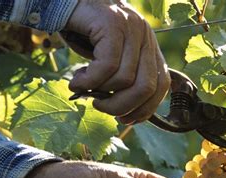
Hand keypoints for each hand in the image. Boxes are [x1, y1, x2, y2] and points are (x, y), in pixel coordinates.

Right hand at [63, 0, 170, 124]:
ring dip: (100, 92)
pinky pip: (107, 66)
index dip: (146, 108)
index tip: (127, 119)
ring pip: (125, 79)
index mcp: (149, 45)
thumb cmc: (85, 34)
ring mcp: (131, 27)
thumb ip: (122, 77)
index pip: (161, 84)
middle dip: (122, 106)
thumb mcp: (110, 58)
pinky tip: (77, 81)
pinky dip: (90, 81)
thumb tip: (125, 112)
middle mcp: (145, 35)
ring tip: (82, 86)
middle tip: (100, 108)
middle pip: (147, 86)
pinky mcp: (112, 23)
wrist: (64, 0)